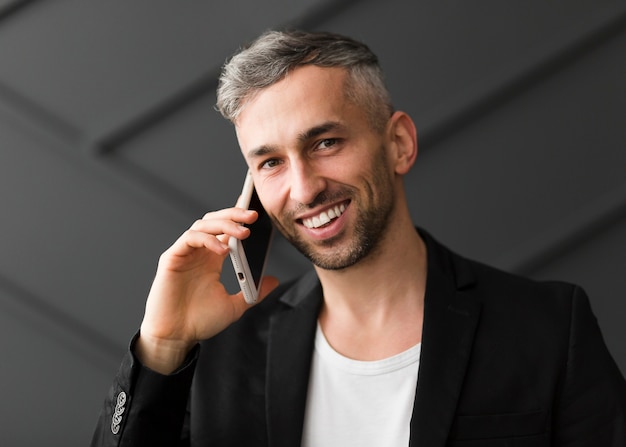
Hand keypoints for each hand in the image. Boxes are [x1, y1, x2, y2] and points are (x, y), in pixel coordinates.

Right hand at [136, 207, 278, 373]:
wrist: (176, 338)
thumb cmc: (199, 322)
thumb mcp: (235, 306)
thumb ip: (254, 292)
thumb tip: (274, 280)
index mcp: (213, 259)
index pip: (227, 230)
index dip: (238, 216)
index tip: (256, 210)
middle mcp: (199, 252)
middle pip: (216, 221)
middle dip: (235, 214)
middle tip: (254, 216)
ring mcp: (185, 253)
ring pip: (204, 225)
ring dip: (225, 224)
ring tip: (244, 232)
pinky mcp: (172, 258)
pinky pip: (190, 238)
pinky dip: (208, 239)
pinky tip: (223, 249)